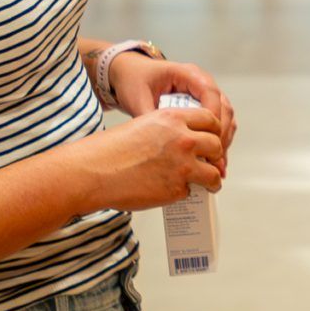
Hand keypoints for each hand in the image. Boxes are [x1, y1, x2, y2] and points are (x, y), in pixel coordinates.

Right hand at [72, 103, 227, 212]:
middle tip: (210, 162)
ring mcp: (182, 165)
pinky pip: (190, 191)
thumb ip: (169, 130)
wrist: (93, 172)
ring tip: (209, 184)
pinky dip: (184, 192)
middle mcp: (183, 139)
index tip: (211, 138)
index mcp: (173, 118)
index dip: (213, 130)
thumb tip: (185, 141)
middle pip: (216, 145)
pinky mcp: (177, 188)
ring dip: (212, 180)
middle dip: (215, 155)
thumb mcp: (144, 125)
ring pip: (213, 173)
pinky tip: (172, 191)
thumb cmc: (111, 149)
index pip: (210, 119)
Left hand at [109, 54, 238, 149]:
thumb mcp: (138, 97)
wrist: (132, 74)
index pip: (210, 92)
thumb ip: (149, 117)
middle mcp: (201, 83)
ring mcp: (204, 95)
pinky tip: (213, 159)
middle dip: (221, 133)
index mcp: (187, 73)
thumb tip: (159, 143)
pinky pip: (219, 122)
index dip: (212, 116)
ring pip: (226, 116)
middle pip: (224, 106)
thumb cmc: (135, 80)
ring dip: (223, 139)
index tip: (207, 138)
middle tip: (215, 157)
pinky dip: (219, 139)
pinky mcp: (203, 106)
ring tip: (217, 163)